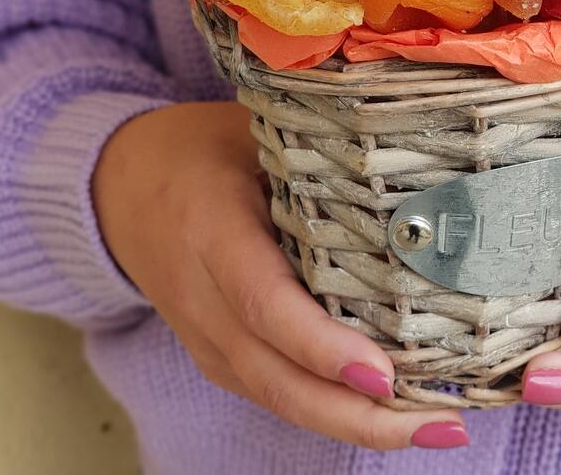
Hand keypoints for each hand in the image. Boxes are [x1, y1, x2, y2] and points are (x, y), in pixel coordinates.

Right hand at [93, 102, 467, 450]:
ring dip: (353, 422)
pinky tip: (386, 412)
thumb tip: (407, 177)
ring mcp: (203, 335)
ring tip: (432, 427)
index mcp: (210, 228)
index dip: (321, 346)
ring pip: (275, 397)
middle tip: (439, 425)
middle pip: (274, 375)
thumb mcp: (252, 133)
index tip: (383, 373)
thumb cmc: (201, 151)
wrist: (120, 188)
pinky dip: (328, 409)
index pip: (264, 302)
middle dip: (356, 414)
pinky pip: (271, 392)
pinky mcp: (213, 354)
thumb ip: (315, 156)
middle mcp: (200, 295)